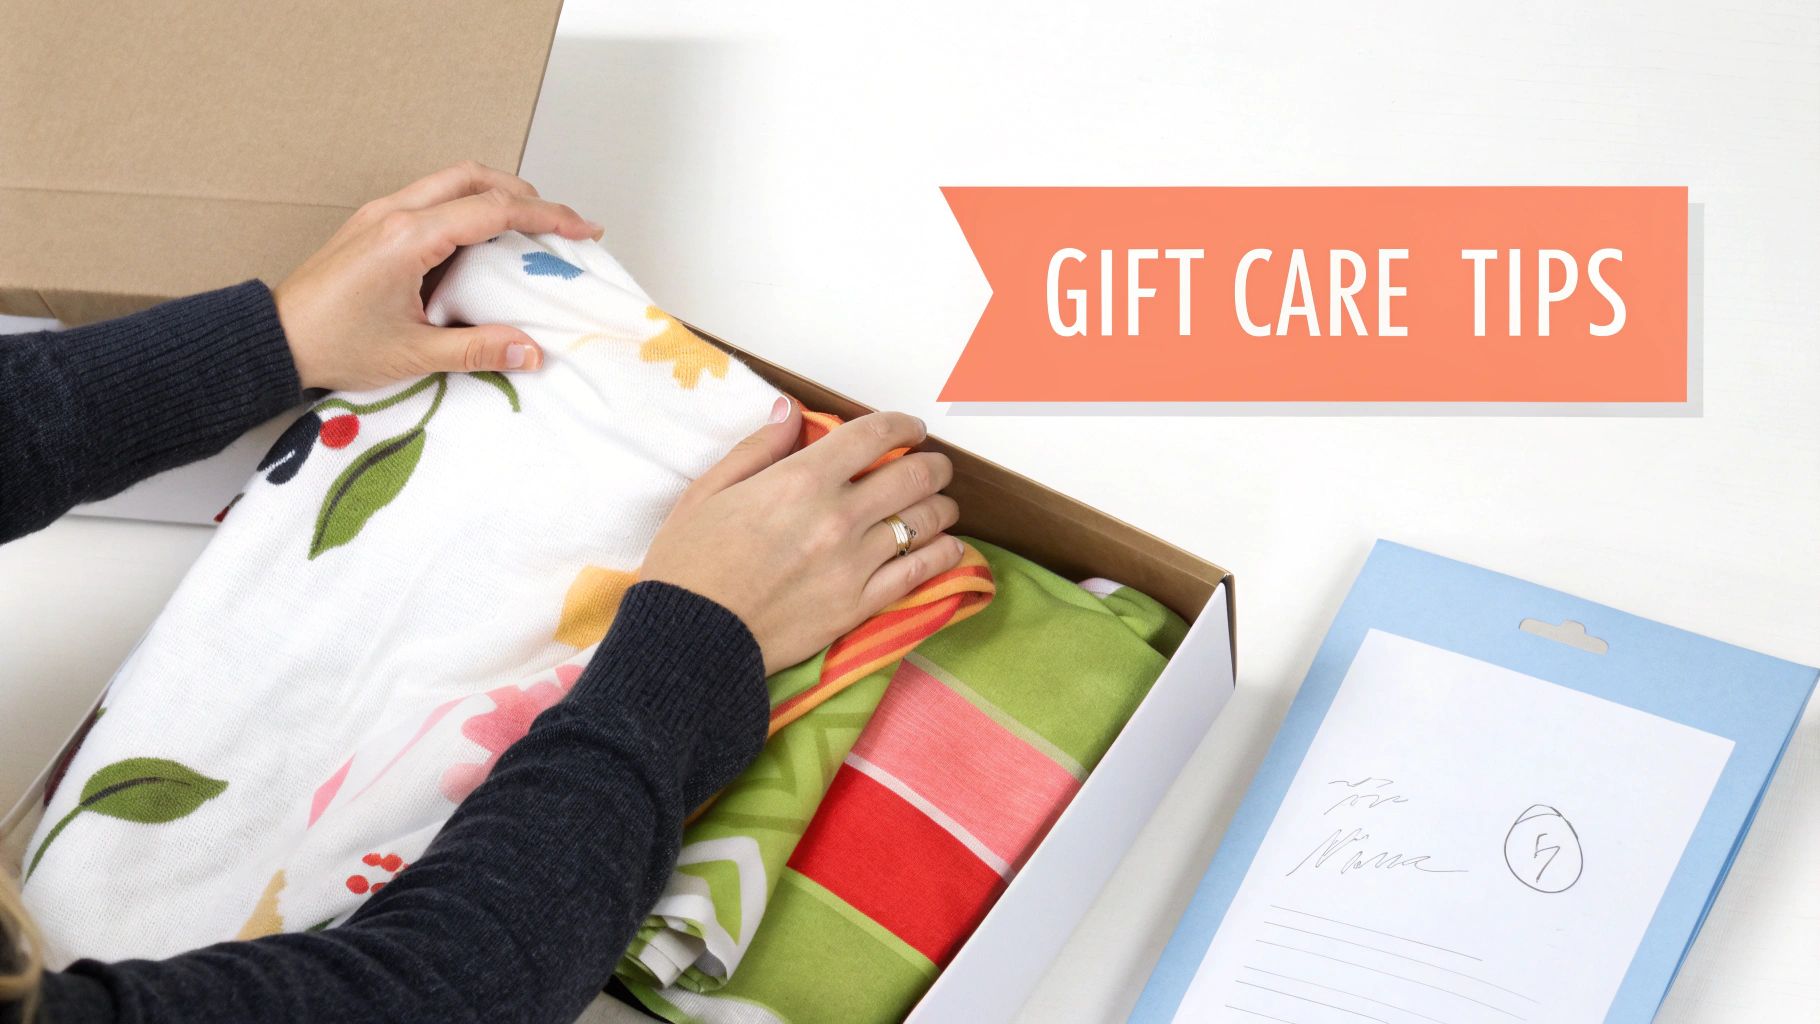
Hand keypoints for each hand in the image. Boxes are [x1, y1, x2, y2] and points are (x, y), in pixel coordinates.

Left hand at [273, 161, 602, 390]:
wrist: (273, 340)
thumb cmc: (332, 344)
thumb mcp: (414, 354)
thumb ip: (478, 349)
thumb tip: (531, 350)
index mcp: (409, 238)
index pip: (494, 210)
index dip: (547, 217)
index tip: (584, 231)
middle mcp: (395, 213)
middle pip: (476, 177)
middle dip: (528, 196)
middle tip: (563, 226)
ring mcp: (381, 213)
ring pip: (452, 180)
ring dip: (496, 195)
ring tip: (529, 230)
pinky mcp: (372, 223)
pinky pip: (430, 197)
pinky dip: (467, 206)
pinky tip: (481, 241)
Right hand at [641, 401, 964, 674]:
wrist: (689, 642)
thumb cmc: (688, 566)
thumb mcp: (708, 491)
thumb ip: (759, 448)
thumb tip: (792, 411)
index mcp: (800, 481)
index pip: (873, 436)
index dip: (902, 424)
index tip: (912, 427)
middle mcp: (837, 517)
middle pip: (914, 476)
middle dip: (933, 464)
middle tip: (934, 466)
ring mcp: (854, 564)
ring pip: (925, 522)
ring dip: (942, 507)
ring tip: (941, 505)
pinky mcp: (859, 606)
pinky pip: (919, 573)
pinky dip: (943, 554)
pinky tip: (949, 547)